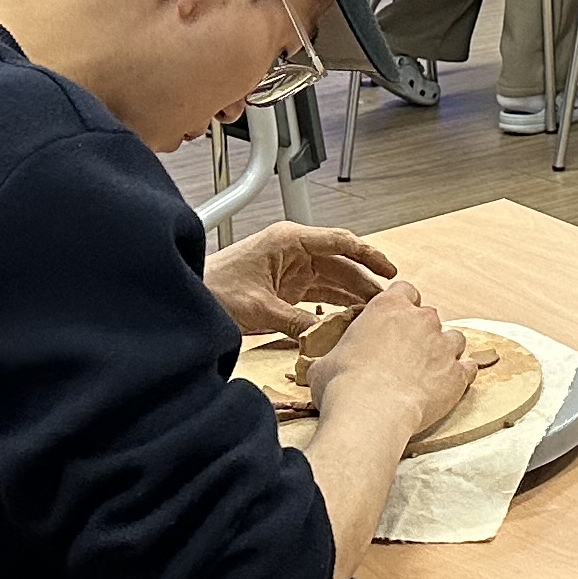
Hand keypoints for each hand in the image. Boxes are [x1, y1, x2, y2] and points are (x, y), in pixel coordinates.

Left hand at [205, 223, 401, 335]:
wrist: (188, 297)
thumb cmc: (213, 288)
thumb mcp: (259, 308)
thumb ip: (295, 322)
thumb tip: (324, 338)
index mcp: (289, 240)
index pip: (340, 242)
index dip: (368, 256)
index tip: (389, 269)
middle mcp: (293, 251)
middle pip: (340, 264)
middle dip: (364, 282)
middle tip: (386, 303)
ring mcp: (290, 269)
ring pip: (332, 281)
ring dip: (351, 296)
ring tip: (373, 314)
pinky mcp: (285, 288)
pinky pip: (318, 295)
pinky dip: (333, 307)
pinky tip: (347, 319)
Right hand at [310, 284, 475, 441]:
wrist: (370, 412)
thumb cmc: (342, 385)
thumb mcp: (326, 362)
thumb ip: (338, 355)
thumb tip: (329, 367)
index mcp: (388, 307)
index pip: (404, 291)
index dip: (401, 306)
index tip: (394, 322)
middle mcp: (421, 319)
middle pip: (429, 316)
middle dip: (420, 332)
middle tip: (406, 355)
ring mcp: (444, 345)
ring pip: (454, 338)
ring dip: (444, 351)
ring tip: (429, 371)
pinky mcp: (458, 373)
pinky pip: (469, 367)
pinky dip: (461, 374)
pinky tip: (449, 385)